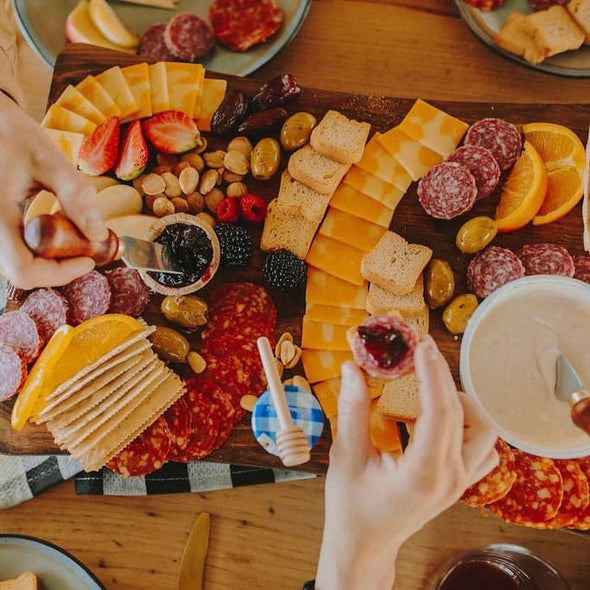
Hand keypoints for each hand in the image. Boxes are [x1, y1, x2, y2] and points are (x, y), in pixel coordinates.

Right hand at [0, 92, 107, 288]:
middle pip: (25, 272)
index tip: (89, 257)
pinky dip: (45, 246)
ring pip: (23, 264)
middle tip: (87, 244)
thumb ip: (76, 195)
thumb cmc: (13, 136)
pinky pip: (21, 251)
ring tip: (73, 229)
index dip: (60, 273)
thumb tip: (99, 234)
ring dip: (54, 257)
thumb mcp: (49, 159)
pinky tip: (58, 224)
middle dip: (62, 265)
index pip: (24, 270)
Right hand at [315, 335, 498, 589]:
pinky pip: (484, 449)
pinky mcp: (462, 483)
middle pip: (462, 414)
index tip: (421, 346)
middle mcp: (450, 478)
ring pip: (485, 430)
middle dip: (442, 377)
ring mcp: (461, 483)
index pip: (440, 413)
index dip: (432, 374)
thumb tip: (353, 367)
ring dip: (462, 402)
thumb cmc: (351, 506)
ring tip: (431, 389)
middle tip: (420, 352)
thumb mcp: (345, 456)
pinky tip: (444, 418)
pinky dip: (470, 425)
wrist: (365, 543)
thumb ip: (352, 410)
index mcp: (421, 474)